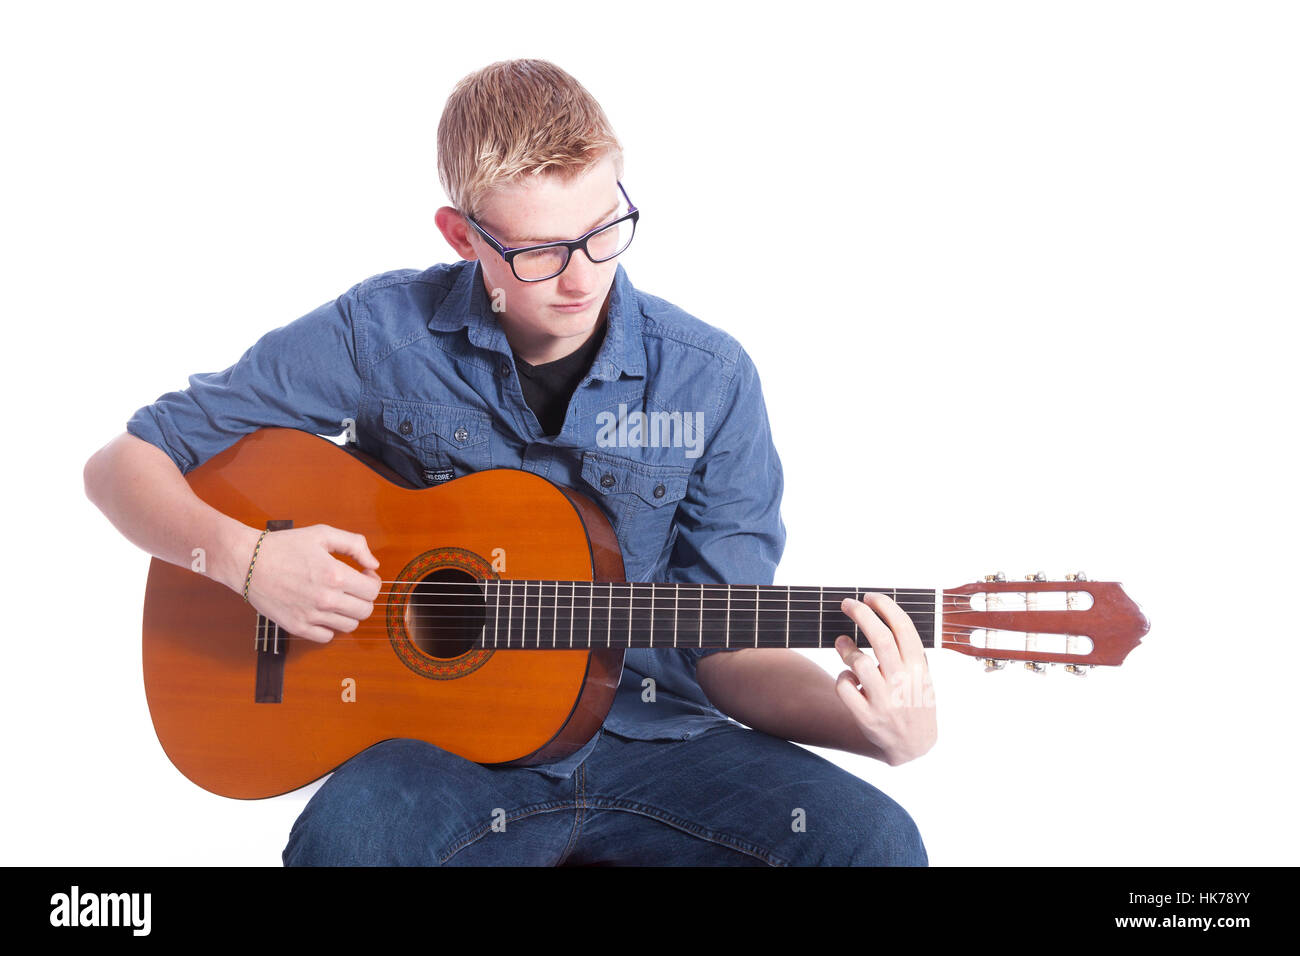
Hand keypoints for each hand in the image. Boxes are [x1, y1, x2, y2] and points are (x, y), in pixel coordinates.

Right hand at [242, 524, 381, 642]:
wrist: (247, 562)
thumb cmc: (284, 546)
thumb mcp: (323, 534)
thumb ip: (355, 545)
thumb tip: (374, 565)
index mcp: (335, 575)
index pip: (372, 590)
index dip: (372, 581)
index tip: (364, 575)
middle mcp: (326, 599)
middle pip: (365, 610)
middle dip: (363, 598)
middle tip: (353, 588)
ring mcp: (311, 616)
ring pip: (349, 626)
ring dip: (349, 613)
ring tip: (337, 598)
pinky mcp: (297, 627)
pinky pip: (327, 637)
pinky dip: (330, 627)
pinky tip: (322, 611)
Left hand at [834, 593, 936, 765]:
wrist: (913, 745)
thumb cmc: (914, 700)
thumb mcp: (922, 675)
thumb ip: (908, 650)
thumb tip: (885, 613)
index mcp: (918, 667)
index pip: (903, 627)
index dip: (885, 606)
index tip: (870, 596)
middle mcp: (902, 682)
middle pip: (880, 637)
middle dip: (860, 614)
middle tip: (847, 604)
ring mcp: (885, 701)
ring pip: (858, 661)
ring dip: (845, 647)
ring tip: (841, 642)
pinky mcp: (867, 717)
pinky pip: (844, 687)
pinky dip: (842, 678)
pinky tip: (847, 678)